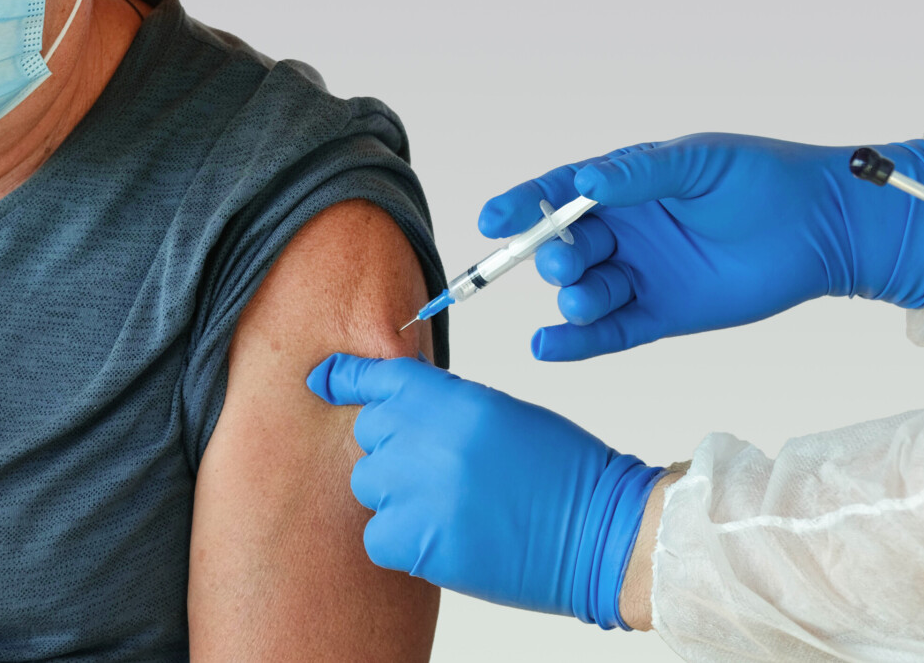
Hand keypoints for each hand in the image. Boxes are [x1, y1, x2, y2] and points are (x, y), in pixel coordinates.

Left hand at [307, 353, 662, 628]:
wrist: (601, 533)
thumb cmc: (560, 471)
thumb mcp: (502, 414)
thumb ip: (444, 406)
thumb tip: (396, 409)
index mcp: (456, 402)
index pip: (381, 379)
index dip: (346, 378)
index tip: (322, 378)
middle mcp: (430, 443)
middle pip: (370, 432)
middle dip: (394, 446)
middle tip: (440, 468)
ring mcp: (420, 495)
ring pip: (368, 484)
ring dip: (396, 494)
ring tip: (450, 506)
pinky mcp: (418, 546)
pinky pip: (376, 535)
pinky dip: (400, 539)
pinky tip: (444, 536)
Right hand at [478, 134, 923, 360]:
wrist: (823, 230)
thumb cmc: (764, 180)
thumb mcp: (701, 163)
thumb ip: (641, 174)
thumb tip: (584, 183)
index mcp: (624, 189)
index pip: (558, 196)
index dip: (521, 206)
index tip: (491, 219)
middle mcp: (623, 234)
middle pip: (563, 249)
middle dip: (552, 257)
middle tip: (562, 262)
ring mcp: (639, 278)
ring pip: (583, 294)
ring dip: (572, 299)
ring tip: (583, 299)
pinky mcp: (659, 317)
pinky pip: (607, 335)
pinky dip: (575, 344)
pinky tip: (546, 347)